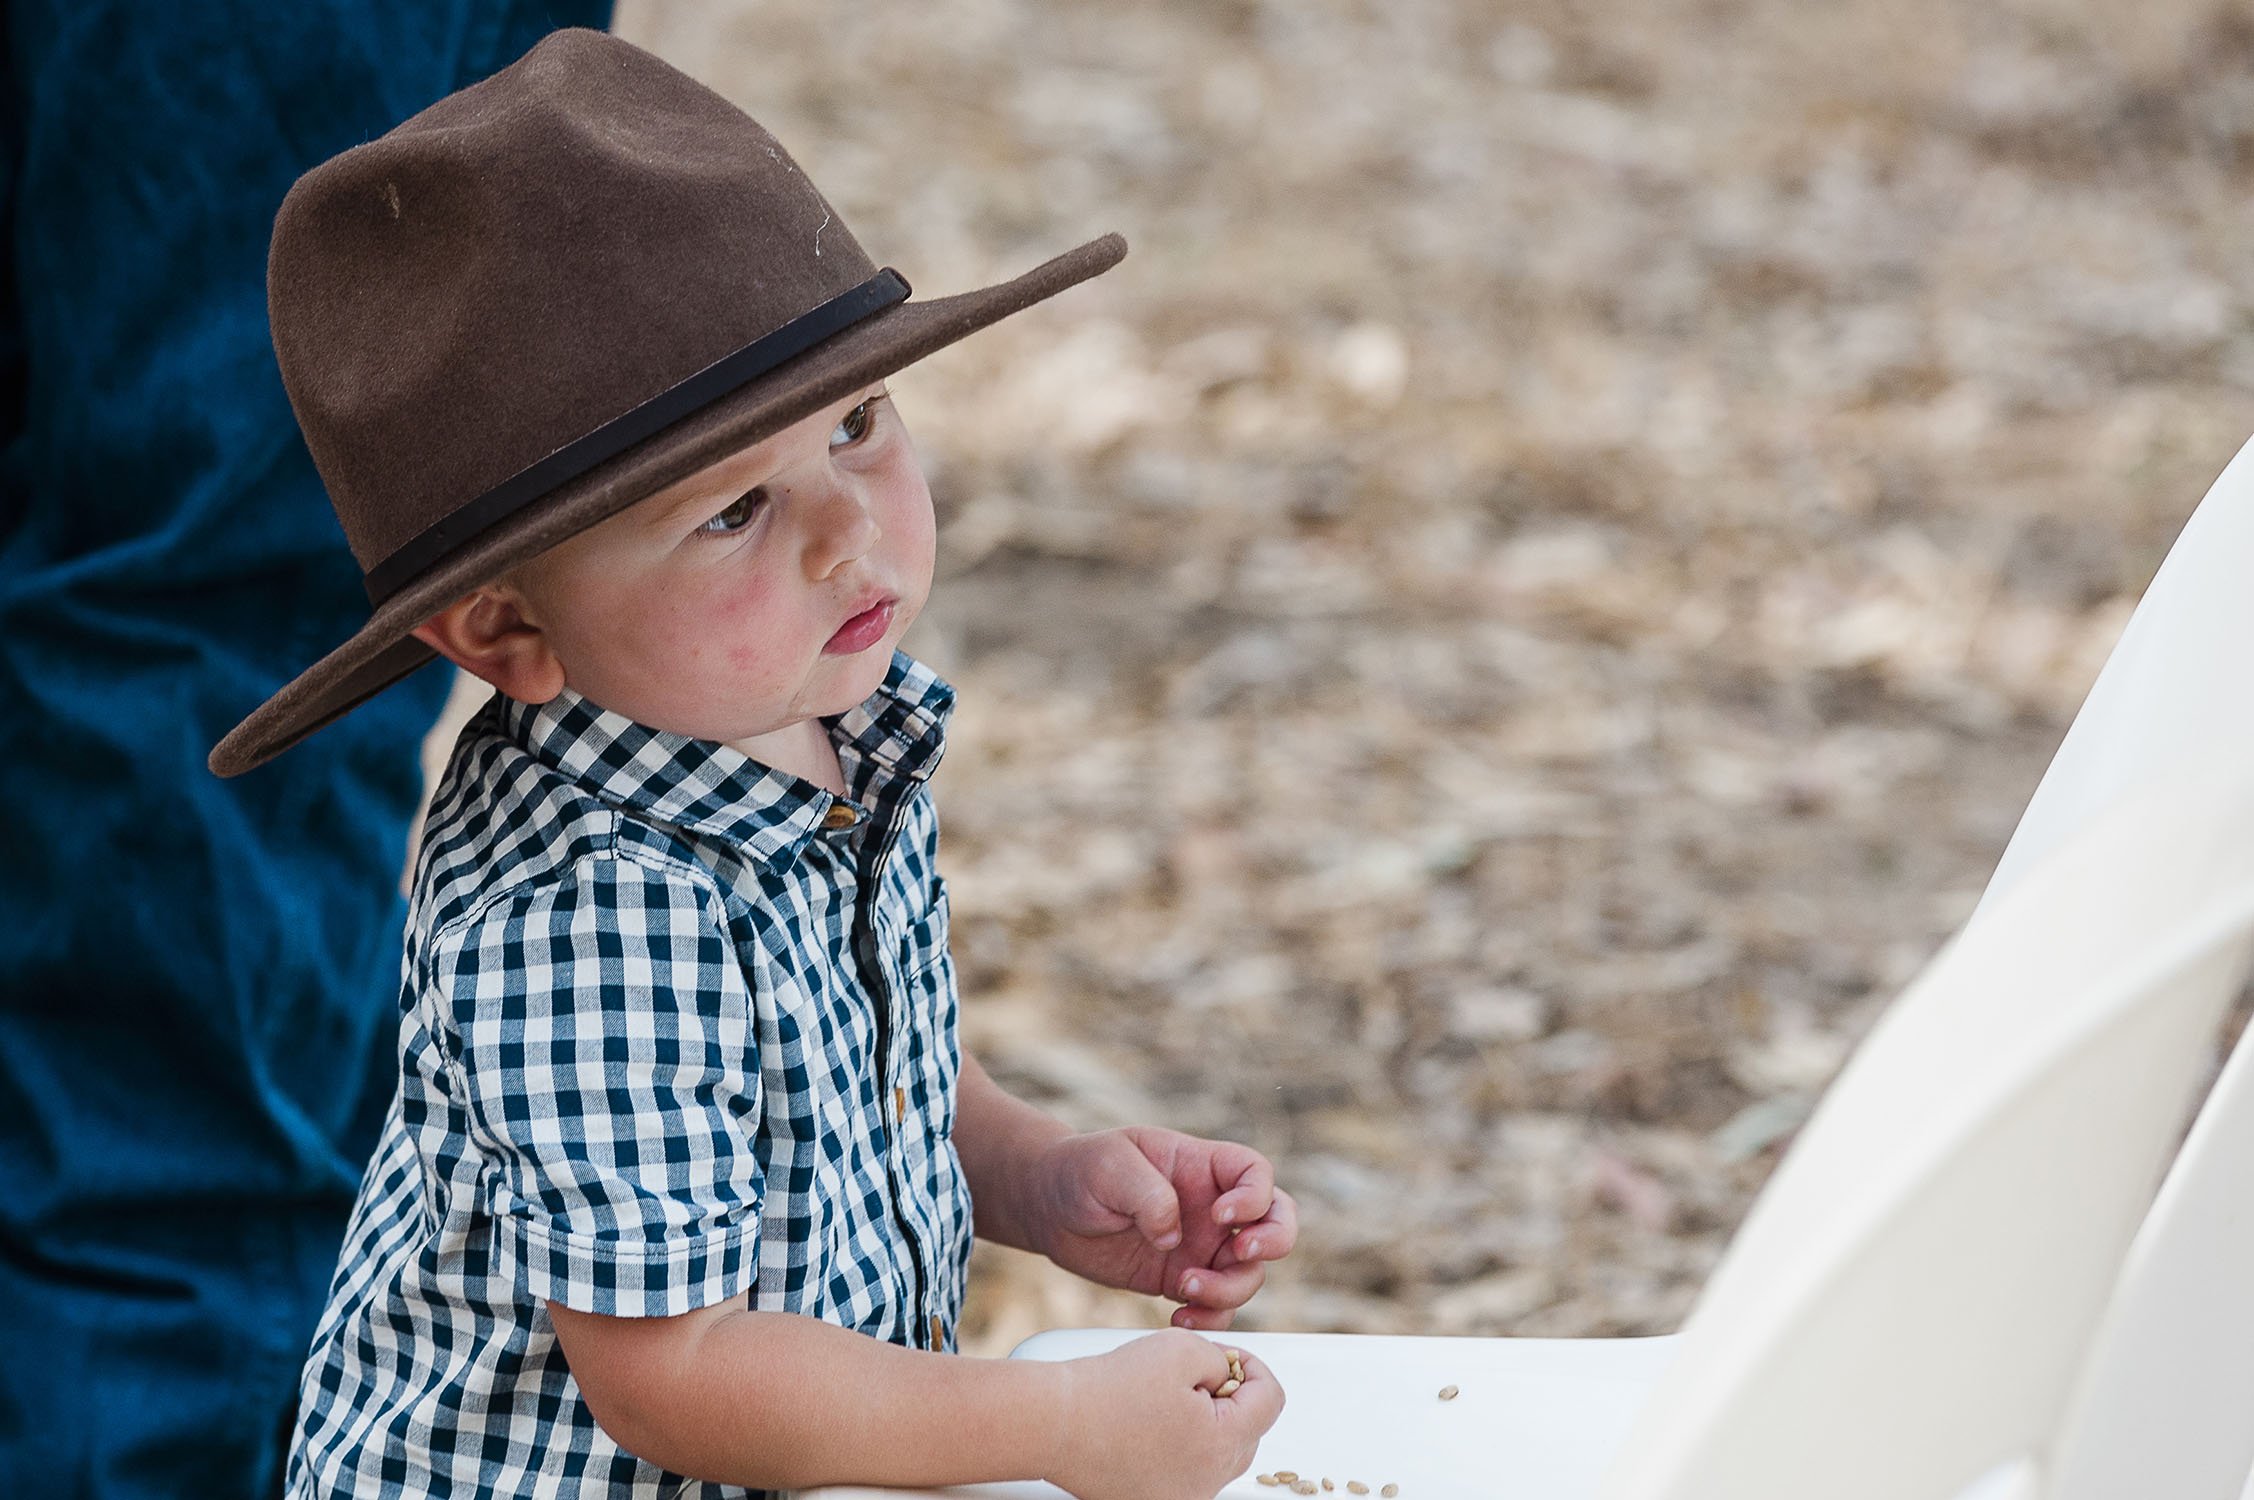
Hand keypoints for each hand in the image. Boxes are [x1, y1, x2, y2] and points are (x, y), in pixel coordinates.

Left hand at [1028, 1125, 1298, 1329]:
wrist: (1049, 1208)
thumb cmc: (1081, 1170)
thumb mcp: (1110, 1166)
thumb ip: (1147, 1194)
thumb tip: (1173, 1237)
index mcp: (1202, 1166)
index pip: (1255, 1173)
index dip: (1254, 1197)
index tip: (1220, 1215)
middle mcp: (1212, 1208)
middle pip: (1276, 1222)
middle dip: (1273, 1242)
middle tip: (1238, 1254)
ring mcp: (1201, 1246)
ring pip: (1249, 1274)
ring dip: (1229, 1289)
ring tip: (1184, 1289)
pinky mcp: (1181, 1280)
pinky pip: (1216, 1307)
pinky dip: (1209, 1319)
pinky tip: (1177, 1316)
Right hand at [1048, 1330, 1283, 1499]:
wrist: (1054, 1423)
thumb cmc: (1109, 1388)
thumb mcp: (1182, 1349)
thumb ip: (1222, 1360)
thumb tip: (1230, 1377)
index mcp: (1222, 1444)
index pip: (1271, 1401)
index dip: (1254, 1368)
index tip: (1228, 1357)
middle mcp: (1207, 1483)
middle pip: (1249, 1432)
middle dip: (1231, 1397)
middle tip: (1193, 1375)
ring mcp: (1183, 1498)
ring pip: (1218, 1454)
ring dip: (1207, 1423)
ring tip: (1167, 1399)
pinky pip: (1188, 1472)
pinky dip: (1181, 1447)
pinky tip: (1149, 1425)